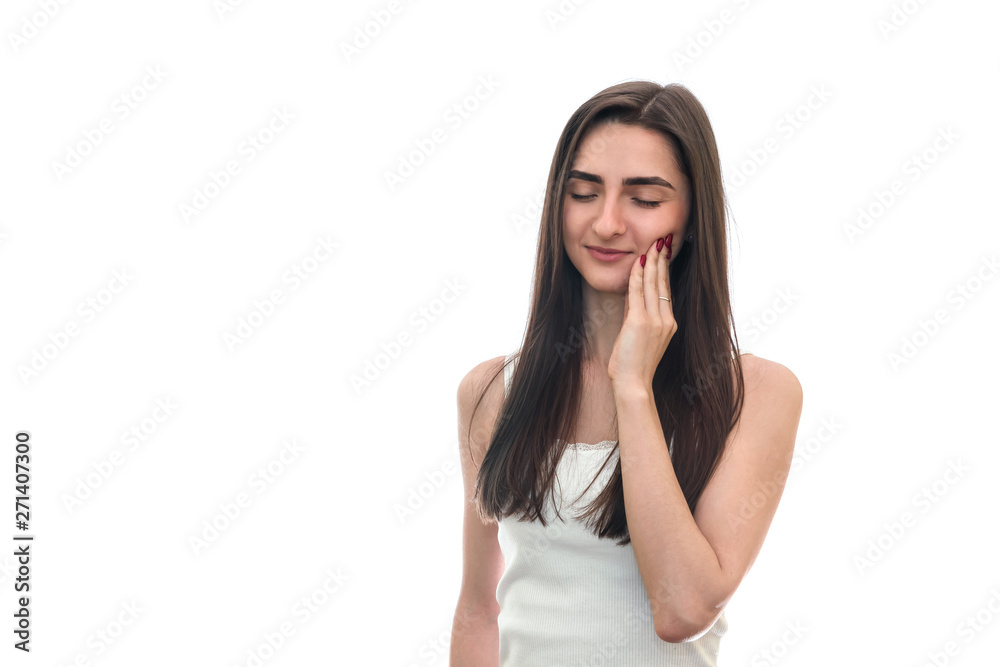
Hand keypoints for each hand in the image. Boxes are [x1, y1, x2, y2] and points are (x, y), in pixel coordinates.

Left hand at [608, 234, 675, 392]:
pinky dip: (638, 277)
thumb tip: (631, 297)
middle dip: (662, 260)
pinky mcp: (641, 322)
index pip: (666, 290)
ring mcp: (655, 321)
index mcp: (668, 324)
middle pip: (663, 283)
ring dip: (652, 263)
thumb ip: (637, 316)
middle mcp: (666, 320)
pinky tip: (638, 263)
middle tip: (662, 240)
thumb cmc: (633, 365)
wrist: (633, 384)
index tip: (663, 253)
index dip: (665, 270)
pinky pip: (639, 294)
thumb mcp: (638, 337)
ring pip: (654, 285)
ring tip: (653, 245)